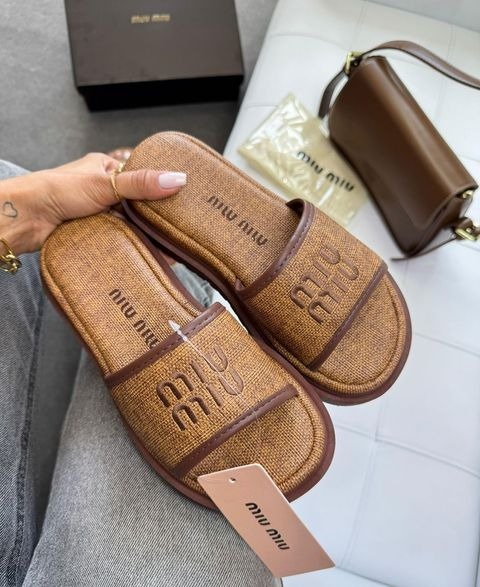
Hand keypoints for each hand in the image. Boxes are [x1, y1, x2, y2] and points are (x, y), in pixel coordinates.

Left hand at [0, 152, 185, 254]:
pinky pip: (119, 237)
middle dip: (154, 216)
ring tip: (167, 245)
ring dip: (142, 233)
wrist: (26, 218)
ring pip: (129, 223)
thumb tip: (177, 179)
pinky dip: (130, 243)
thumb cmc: (58, 190)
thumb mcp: (106, 183)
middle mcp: (103, 189)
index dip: (161, 186)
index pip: (142, 175)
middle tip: (178, 228)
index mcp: (106, 168)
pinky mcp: (93, 231)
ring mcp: (98, 212)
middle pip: (138, 203)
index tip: (183, 198)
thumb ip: (141, 183)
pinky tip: (146, 253)